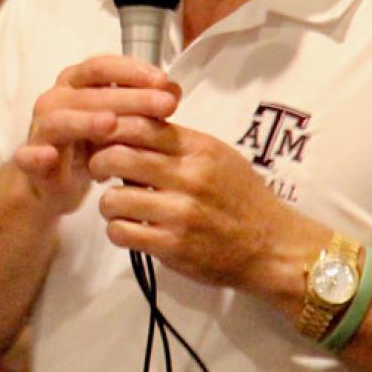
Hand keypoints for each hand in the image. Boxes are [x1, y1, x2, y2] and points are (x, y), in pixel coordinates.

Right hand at [12, 55, 179, 214]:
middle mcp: (56, 99)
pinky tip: (49, 155)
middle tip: (165, 105)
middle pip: (91, 93)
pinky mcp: (29, 158)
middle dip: (130, 97)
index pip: (103, 66)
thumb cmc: (90, 144)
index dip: (133, 71)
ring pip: (60, 120)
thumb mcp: (120, 123)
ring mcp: (40, 128)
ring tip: (111, 124)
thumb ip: (143, 105)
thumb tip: (174, 90)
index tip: (164, 80)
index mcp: (77, 83)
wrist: (54, 182)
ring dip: (84, 121)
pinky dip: (36, 154)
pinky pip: (28, 154)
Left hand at [94, 121, 325, 300]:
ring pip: (113, 198)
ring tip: (119, 206)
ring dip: (108, 203)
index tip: (105, 138)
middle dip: (98, 162)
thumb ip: (177, 142)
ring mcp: (180, 213)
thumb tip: (129, 125)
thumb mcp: (218, 156)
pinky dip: (117, 230)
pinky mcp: (172, 246)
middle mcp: (189, 177)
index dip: (111, 128)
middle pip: (117, 156)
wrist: (272, 247)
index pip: (140, 124)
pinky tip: (129, 228)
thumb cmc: (241, 197)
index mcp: (199, 149)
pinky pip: (121, 232)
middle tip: (100, 171)